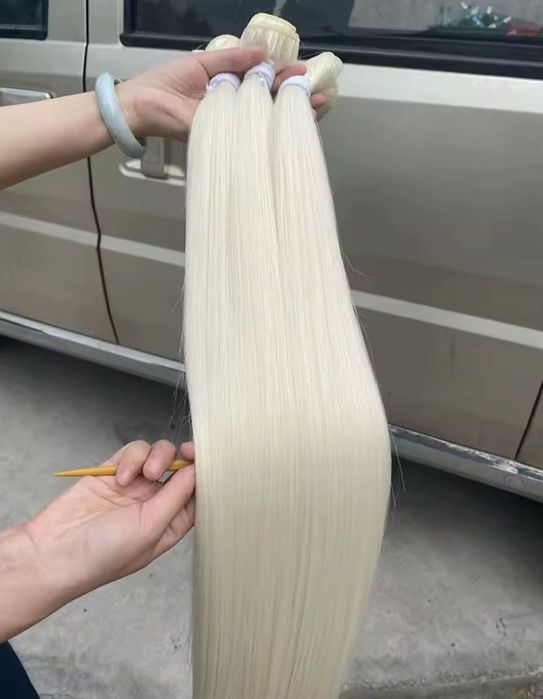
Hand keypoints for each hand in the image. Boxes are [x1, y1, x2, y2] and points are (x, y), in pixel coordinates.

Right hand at [23, 440, 194, 603]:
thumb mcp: (149, 528)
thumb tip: (198, 472)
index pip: (198, 494)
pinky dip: (131, 458)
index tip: (207, 460)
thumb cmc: (102, 554)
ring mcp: (134, 486)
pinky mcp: (113, 472)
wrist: (52, 552)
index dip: (205, 475)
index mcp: (170, 524)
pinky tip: (119, 476)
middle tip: (184, 453)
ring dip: (155, 458)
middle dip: (185, 458)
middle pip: (181, 469)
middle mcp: (155, 503)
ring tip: (145, 474)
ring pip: (158, 455)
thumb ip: (176, 497)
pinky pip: (132, 452)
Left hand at [118, 47, 326, 140]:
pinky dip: (265, 130)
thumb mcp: (204, 62)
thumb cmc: (168, 82)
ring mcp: (229, 124)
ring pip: (262, 119)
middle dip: (291, 96)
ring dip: (286, 115)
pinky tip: (284, 126)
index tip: (303, 72)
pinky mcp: (223, 138)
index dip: (282, 77)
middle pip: (267, 101)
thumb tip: (263, 54)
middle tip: (316, 93)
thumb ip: (233, 59)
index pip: (261, 81)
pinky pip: (247, 134)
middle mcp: (233, 107)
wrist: (143, 105)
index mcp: (228, 87)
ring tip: (312, 109)